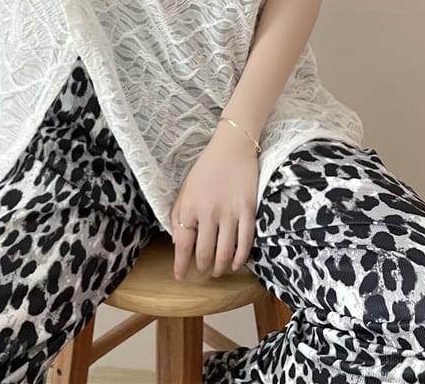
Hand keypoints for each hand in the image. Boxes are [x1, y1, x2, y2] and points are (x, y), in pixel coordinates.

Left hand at [170, 122, 258, 280]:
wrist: (232, 147)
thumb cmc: (207, 167)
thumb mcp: (185, 189)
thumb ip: (179, 214)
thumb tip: (177, 242)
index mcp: (190, 207)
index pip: (183, 244)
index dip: (181, 264)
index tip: (180, 276)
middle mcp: (208, 213)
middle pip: (205, 252)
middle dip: (202, 267)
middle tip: (202, 272)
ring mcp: (230, 213)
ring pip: (224, 252)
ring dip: (220, 267)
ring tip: (217, 271)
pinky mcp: (248, 210)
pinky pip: (245, 242)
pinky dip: (239, 257)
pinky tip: (235, 264)